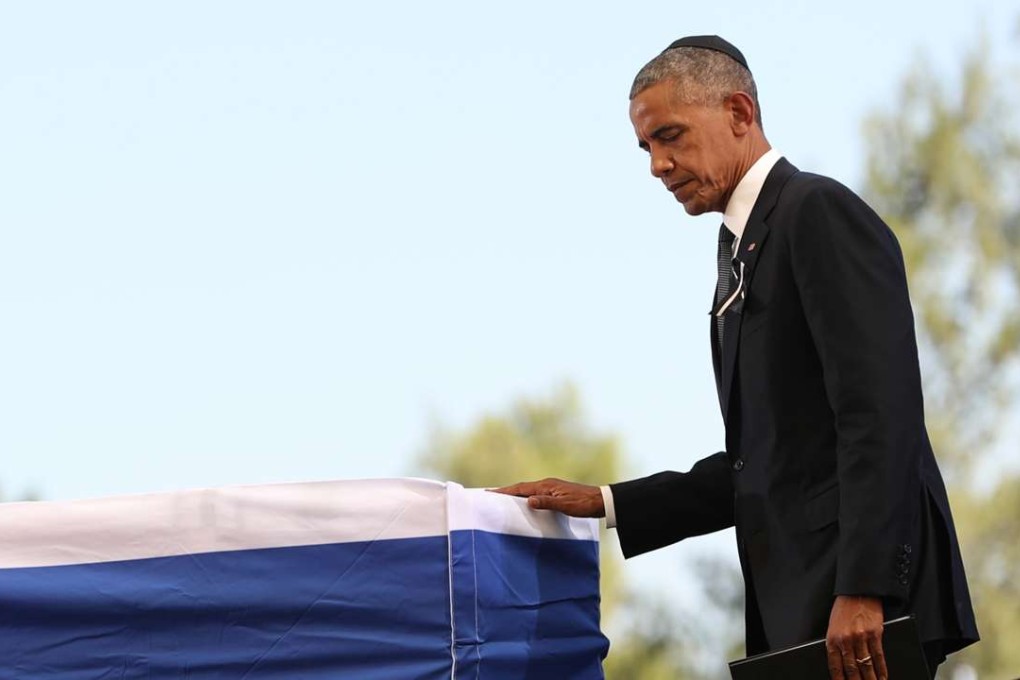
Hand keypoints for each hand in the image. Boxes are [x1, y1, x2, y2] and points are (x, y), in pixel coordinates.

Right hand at [490, 478, 604, 517]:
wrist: (601, 501)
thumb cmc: (583, 504)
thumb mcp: (565, 505)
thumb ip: (546, 503)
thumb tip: (528, 501)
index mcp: (546, 486)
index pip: (521, 488)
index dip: (505, 491)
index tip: (490, 493)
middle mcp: (547, 484)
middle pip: (522, 488)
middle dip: (507, 491)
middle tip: (491, 496)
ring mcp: (551, 488)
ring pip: (528, 491)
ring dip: (516, 495)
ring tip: (503, 500)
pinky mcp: (556, 493)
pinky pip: (536, 494)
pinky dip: (526, 498)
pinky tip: (525, 504)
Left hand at [825, 595, 887, 679]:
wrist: (857, 591)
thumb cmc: (843, 608)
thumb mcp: (833, 626)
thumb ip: (836, 644)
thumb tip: (840, 664)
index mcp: (832, 638)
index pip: (835, 666)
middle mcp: (846, 640)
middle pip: (852, 669)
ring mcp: (861, 637)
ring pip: (866, 665)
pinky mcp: (875, 633)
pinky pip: (878, 656)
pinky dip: (881, 669)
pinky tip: (882, 677)